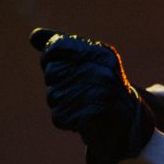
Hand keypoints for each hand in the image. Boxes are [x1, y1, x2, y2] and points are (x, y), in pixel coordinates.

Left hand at [32, 29, 154, 163]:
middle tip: (80, 94)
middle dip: (58, 86)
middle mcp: (103, 72)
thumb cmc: (102, 91)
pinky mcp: (94, 118)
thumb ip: (61, 47)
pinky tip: (82, 121)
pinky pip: (59, 116)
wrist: (129, 126)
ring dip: (62, 105)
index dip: (50, 59)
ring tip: (82, 108)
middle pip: (52, 73)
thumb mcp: (86, 63)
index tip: (63, 69)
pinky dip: (66, 122)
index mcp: (102, 54)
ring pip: (53, 96)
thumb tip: (34, 36)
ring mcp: (101, 95)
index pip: (56, 47)